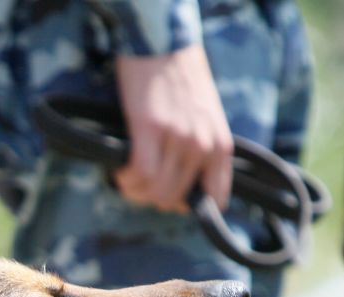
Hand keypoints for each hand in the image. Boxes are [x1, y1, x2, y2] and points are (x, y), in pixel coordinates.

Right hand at [115, 46, 233, 213]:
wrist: (162, 44)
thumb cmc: (182, 80)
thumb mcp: (208, 119)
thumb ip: (204, 150)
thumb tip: (185, 184)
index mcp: (221, 145)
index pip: (214, 199)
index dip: (188, 204)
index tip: (171, 196)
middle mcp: (202, 145)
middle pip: (174, 199)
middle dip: (153, 197)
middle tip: (141, 183)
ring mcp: (177, 139)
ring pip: (155, 192)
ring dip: (136, 191)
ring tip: (128, 177)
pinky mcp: (150, 129)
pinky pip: (139, 175)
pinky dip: (126, 180)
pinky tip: (122, 170)